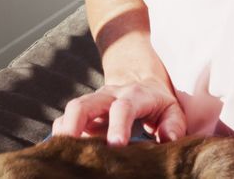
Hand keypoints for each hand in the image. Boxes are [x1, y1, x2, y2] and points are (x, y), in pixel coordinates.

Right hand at [52, 78, 186, 145]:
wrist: (140, 82)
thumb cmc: (158, 104)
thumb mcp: (172, 110)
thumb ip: (173, 125)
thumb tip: (168, 140)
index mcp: (134, 95)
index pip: (124, 107)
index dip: (118, 125)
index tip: (116, 145)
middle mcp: (108, 96)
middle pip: (85, 104)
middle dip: (75, 124)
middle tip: (71, 146)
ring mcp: (93, 104)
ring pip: (72, 110)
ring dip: (64, 130)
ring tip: (60, 152)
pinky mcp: (83, 114)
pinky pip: (65, 120)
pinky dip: (60, 135)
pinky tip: (60, 151)